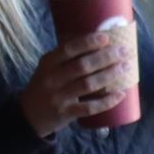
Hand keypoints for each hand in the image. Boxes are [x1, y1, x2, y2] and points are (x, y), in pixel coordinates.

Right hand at [18, 26, 135, 137]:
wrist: (28, 115)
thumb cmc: (44, 86)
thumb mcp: (48, 68)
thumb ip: (67, 57)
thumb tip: (100, 42)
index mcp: (48, 63)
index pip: (68, 49)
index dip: (88, 43)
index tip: (106, 38)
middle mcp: (52, 79)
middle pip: (83, 66)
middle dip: (106, 57)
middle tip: (125, 51)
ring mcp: (59, 97)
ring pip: (89, 84)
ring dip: (110, 75)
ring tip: (126, 67)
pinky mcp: (66, 113)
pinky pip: (90, 107)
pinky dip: (107, 101)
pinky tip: (120, 94)